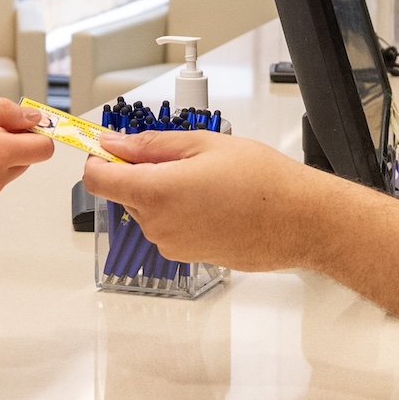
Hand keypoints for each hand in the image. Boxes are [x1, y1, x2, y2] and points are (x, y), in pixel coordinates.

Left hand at [78, 131, 361, 273]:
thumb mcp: (203, 145)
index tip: (112, 147)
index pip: (98, 179)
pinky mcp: (189, 256)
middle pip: (125, 193)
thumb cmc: (263, 181)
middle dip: (143, 172)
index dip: (100, 159)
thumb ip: (150, 145)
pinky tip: (216, 202)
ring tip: (209, 181)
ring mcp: (173, 245)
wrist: (301, 221)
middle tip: (184, 158)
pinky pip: (170, 228)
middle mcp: (157, 225)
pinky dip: (182, 212)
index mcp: (156, 193)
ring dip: (165, 192)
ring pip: (148, 210)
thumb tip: (114, 143)